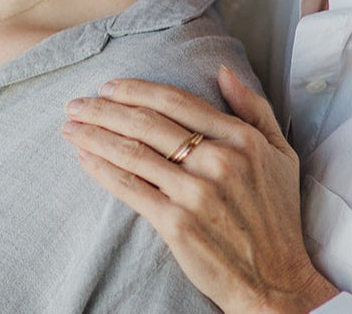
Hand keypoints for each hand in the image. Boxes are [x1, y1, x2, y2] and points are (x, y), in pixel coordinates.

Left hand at [62, 66, 337, 313]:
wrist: (276, 282)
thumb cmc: (277, 217)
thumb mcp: (281, 154)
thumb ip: (253, 108)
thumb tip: (222, 70)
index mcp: (241, 139)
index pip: (176, 101)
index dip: (136, 90)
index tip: (108, 87)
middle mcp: (218, 161)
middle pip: (148, 123)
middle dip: (104, 109)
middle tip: (76, 103)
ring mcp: (196, 193)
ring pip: (134, 152)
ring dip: (95, 135)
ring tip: (70, 127)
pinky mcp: (177, 224)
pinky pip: (131, 189)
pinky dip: (103, 170)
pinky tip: (85, 158)